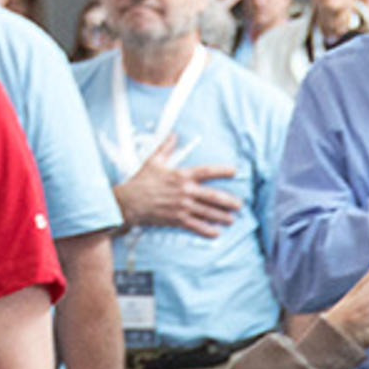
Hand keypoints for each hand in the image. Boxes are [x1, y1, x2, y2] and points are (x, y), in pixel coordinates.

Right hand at [118, 138, 241, 235]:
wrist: (128, 202)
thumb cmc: (141, 181)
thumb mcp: (153, 161)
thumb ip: (166, 148)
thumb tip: (173, 134)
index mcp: (181, 175)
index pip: (207, 171)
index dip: (223, 171)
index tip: (235, 171)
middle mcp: (185, 191)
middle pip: (213, 196)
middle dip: (229, 201)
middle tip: (239, 205)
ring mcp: (181, 207)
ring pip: (207, 213)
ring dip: (222, 217)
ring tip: (232, 219)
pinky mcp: (176, 220)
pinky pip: (196, 226)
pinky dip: (207, 230)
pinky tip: (216, 233)